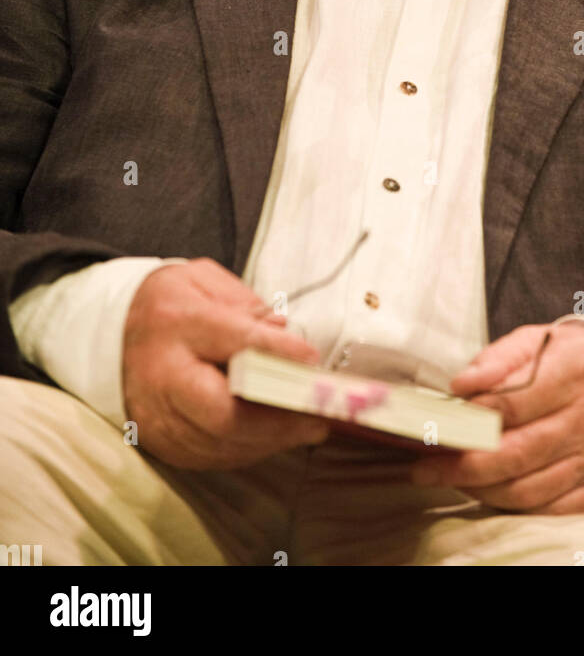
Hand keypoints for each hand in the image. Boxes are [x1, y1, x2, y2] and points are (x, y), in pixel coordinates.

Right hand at [122, 257, 330, 469]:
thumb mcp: (203, 281)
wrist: (112, 334)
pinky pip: (212, 455)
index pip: (231, 341)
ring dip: (271, 438)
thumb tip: (284, 334)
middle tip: (317, 412)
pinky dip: (250, 448)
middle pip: (222, 412)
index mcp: (175, 322)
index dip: (275, 352)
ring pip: (220, 442)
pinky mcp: (160, 443)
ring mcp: (157, 417)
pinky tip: (277, 435)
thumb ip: (245, 305)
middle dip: (276, 417)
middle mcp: (162, 375)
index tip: (310, 357)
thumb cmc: (169, 305)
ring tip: (310, 426)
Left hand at [409, 322, 583, 511]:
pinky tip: (483, 492)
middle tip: (423, 467)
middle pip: (515, 454)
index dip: (468, 419)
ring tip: (446, 479)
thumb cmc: (574, 358)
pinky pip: (549, 509)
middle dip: (461, 466)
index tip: (433, 427)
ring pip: (528, 489)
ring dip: (479, 489)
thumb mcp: (540, 338)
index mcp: (574, 373)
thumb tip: (461, 385)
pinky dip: (511, 506)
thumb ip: (499, 358)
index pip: (510, 405)